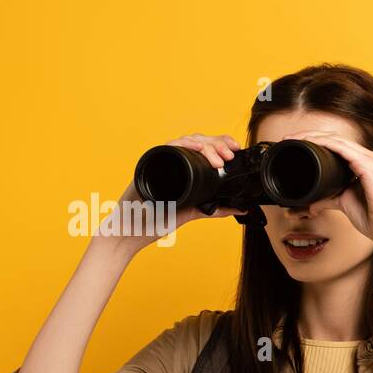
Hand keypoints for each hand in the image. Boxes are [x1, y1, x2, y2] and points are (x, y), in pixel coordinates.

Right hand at [97, 133, 248, 258]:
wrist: (132, 231)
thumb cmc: (156, 221)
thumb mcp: (193, 211)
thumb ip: (215, 209)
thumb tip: (240, 208)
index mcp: (183, 168)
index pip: (203, 147)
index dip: (220, 144)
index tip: (234, 149)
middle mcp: (172, 162)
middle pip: (196, 141)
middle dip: (217, 144)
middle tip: (229, 155)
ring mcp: (160, 162)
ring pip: (184, 141)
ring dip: (205, 145)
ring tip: (219, 160)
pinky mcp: (150, 164)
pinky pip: (167, 148)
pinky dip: (183, 145)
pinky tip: (197, 148)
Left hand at [279, 130, 372, 250]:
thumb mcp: (345, 205)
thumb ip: (329, 200)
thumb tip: (313, 204)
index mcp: (364, 164)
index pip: (336, 145)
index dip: (315, 142)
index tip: (295, 145)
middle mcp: (368, 158)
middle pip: (334, 138)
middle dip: (309, 136)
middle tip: (288, 139)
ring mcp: (370, 160)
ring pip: (337, 139)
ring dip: (313, 137)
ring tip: (295, 139)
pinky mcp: (369, 166)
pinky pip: (343, 149)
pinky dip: (326, 144)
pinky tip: (312, 143)